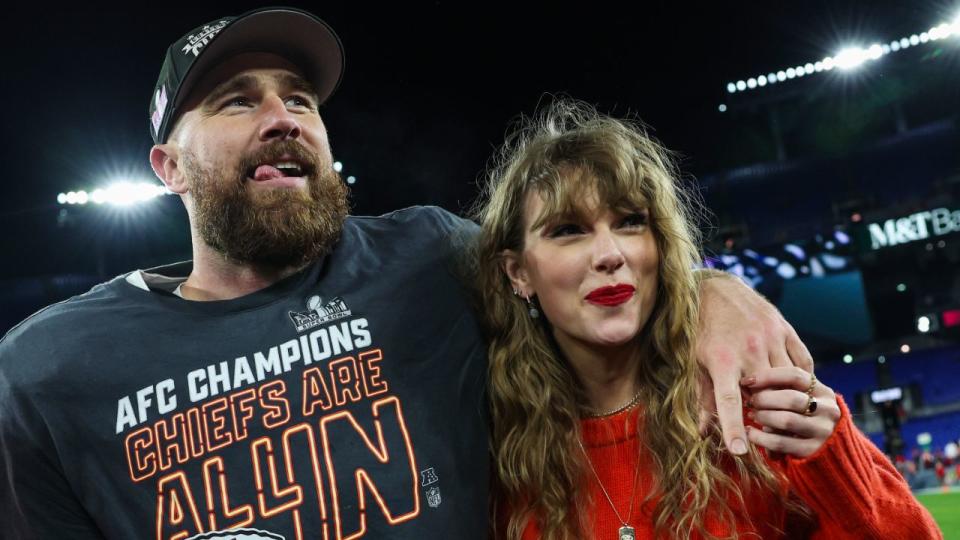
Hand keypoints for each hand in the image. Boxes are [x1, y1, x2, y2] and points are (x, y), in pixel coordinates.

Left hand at [696, 272, 812, 454]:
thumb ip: (703, 397)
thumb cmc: (701, 330)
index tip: (739, 451)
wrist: (715, 289)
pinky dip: (800, 378)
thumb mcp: (695, 362)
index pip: (728, 402)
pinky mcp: (786, 329)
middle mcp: (749, 349)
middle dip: (764, 412)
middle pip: (765, 394)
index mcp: (721, 360)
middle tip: (759, 418)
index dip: (733, 428)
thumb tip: (703, 433)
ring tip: (776, 403)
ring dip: (784, 396)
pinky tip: (792, 385)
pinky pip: (802, 363)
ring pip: (788, 380)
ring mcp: (771, 338)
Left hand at [742, 367, 840, 457]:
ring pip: (786, 420)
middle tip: (750, 401)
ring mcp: (822, 431)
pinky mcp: (812, 450)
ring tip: (752, 415)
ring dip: (763, 416)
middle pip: (791, 398)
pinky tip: (750, 433)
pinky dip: (760, 437)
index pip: (795, 375)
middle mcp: (827, 410)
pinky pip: (780, 442)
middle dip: (764, 399)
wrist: (827, 450)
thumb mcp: (802, 398)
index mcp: (823, 392)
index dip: (767, 376)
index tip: (747, 381)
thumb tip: (750, 381)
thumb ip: (784, 388)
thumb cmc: (803, 416)